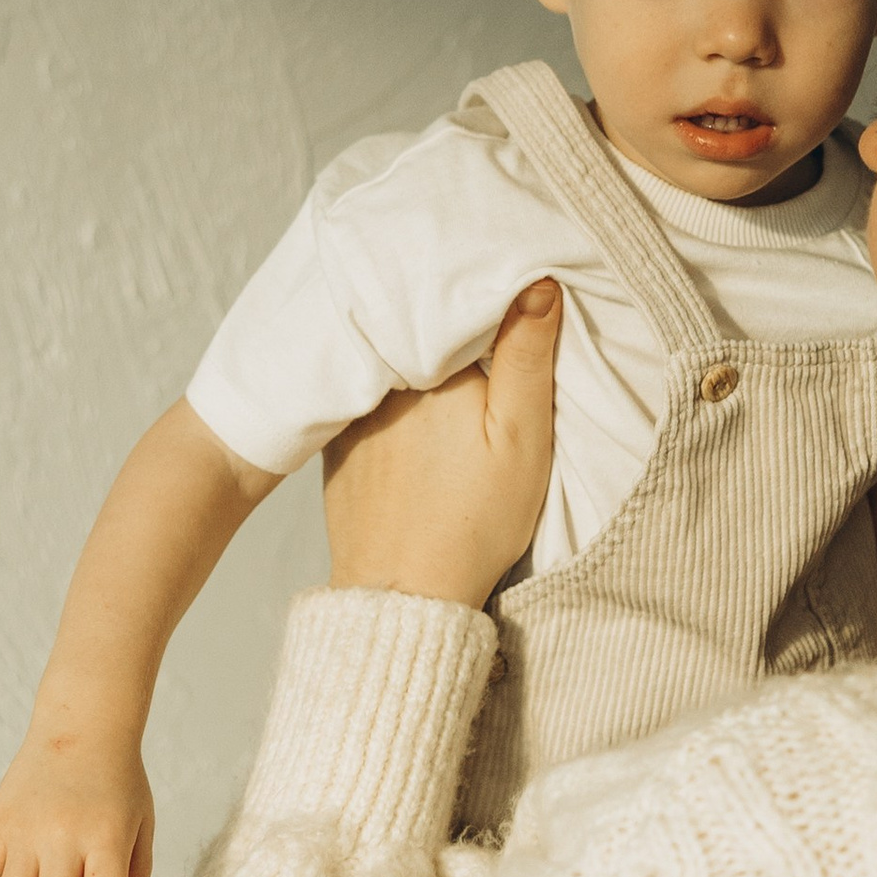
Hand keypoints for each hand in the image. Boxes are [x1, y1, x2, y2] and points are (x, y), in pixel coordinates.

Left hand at [322, 282, 560, 609]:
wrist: (403, 594)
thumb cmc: (474, 523)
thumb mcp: (522, 440)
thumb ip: (528, 359)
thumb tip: (538, 282)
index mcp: (436, 371)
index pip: (458, 305)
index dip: (485, 294)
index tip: (510, 291)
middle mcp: (384, 379)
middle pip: (418, 327)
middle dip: (446, 319)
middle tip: (482, 320)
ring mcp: (354, 409)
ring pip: (389, 357)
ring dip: (412, 349)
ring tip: (446, 354)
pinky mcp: (337, 439)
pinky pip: (364, 391)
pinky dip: (386, 386)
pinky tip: (408, 402)